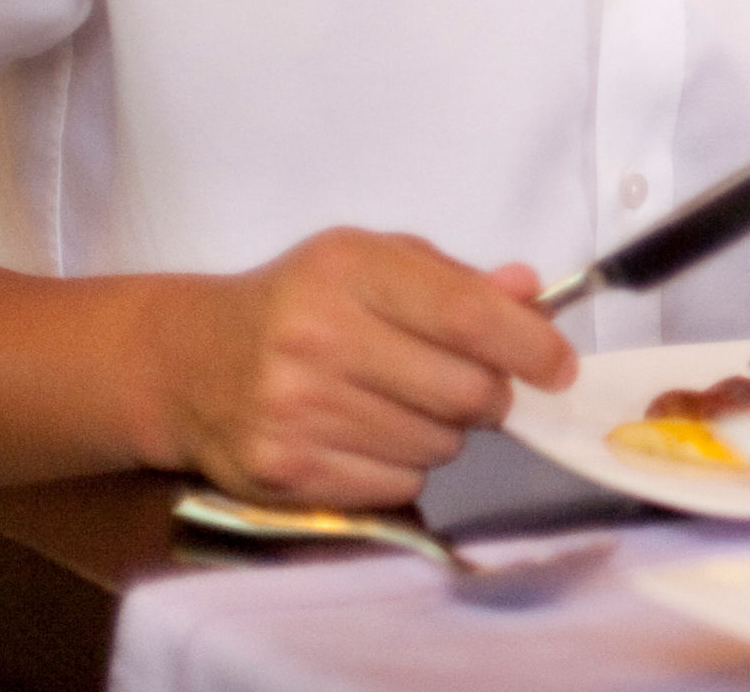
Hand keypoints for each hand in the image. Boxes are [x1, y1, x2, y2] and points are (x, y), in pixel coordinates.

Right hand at [137, 229, 576, 508]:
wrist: (190, 363)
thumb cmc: (300, 304)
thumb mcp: (371, 263)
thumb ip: (455, 279)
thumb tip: (531, 295)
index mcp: (349, 272)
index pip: (468, 316)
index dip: (530, 346)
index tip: (559, 368)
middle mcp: (317, 339)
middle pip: (465, 392)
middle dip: (491, 395)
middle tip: (475, 387)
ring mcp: (295, 410)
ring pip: (438, 446)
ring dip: (444, 432)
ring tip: (403, 405)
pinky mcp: (284, 470)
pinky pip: (397, 486)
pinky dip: (403, 468)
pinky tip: (368, 436)